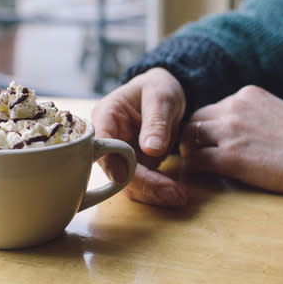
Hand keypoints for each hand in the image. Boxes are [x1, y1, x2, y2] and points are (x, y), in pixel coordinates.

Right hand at [91, 68, 188, 206]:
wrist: (163, 93)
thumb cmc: (157, 88)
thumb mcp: (161, 96)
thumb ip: (156, 122)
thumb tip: (151, 150)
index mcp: (106, 117)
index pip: (101, 145)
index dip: (112, 164)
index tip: (128, 178)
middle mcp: (107, 139)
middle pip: (114, 170)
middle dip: (143, 185)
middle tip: (175, 193)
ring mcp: (118, 155)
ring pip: (126, 183)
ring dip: (151, 193)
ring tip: (180, 195)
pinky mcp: (131, 165)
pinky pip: (139, 184)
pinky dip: (156, 190)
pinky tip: (176, 191)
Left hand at [180, 85, 282, 193]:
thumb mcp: (272, 110)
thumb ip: (247, 112)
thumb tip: (226, 124)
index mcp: (245, 95)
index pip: (212, 108)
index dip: (206, 125)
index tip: (206, 138)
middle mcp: (234, 108)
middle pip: (196, 119)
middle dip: (192, 135)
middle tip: (193, 149)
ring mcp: (230, 131)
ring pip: (190, 136)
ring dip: (188, 149)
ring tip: (193, 160)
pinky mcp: (229, 156)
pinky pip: (196, 160)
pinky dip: (191, 167)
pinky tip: (195, 173)